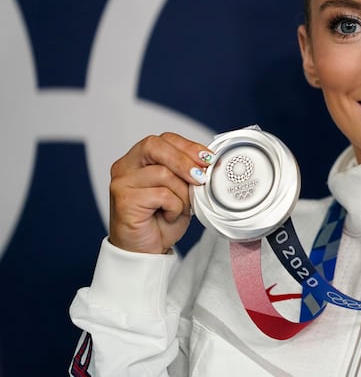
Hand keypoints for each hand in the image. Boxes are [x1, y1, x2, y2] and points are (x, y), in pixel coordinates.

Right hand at [108, 132, 213, 253]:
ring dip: (181, 192)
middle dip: (184, 160)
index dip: (188, 146)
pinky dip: (174, 206)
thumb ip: (188, 173)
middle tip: (201, 177)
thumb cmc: (162, 220)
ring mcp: (122, 182)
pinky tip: (168, 215)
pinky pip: (160, 194)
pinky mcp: (124, 199)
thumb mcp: (181, 190)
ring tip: (179, 207)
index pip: (164, 139)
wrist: (146, 250)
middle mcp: (126, 166)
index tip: (208, 158)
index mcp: (139, 159)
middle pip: (156, 146)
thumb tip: (210, 161)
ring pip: (162, 173)